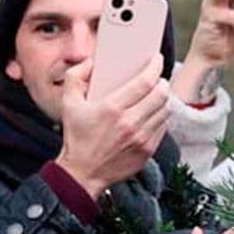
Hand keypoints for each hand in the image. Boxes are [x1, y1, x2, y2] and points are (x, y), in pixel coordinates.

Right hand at [55, 56, 169, 198]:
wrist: (82, 173)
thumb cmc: (76, 138)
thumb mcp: (68, 104)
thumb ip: (75, 77)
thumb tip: (91, 62)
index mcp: (112, 108)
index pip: (145, 82)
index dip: (155, 67)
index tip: (157, 60)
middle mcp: (130, 123)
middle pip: (161, 95)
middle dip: (162, 82)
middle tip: (158, 78)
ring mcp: (141, 139)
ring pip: (165, 111)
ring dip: (164, 99)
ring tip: (158, 95)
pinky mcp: (147, 151)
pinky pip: (163, 128)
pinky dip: (161, 117)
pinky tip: (154, 113)